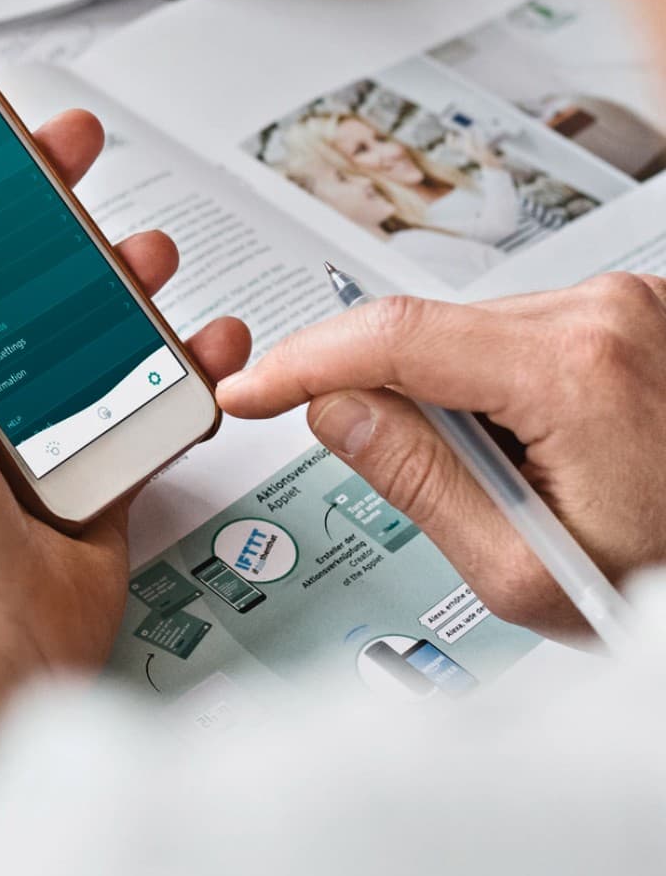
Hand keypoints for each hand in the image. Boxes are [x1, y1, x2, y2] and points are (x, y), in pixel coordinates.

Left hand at [0, 109, 250, 685]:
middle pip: (10, 268)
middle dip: (46, 202)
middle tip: (74, 150)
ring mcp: (28, 430)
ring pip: (83, 325)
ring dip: (120, 275)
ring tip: (147, 248)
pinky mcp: (92, 474)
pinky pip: (144, 403)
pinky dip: (183, 366)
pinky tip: (207, 338)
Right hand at [216, 274, 665, 636]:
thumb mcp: (525, 569)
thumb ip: (413, 480)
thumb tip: (335, 412)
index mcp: (576, 368)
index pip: (390, 337)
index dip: (299, 363)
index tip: (248, 388)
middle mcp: (607, 311)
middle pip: (430, 333)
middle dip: (398, 402)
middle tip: (444, 492)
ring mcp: (630, 306)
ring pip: (473, 335)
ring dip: (460, 402)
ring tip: (531, 488)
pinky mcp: (636, 313)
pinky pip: (523, 337)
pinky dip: (506, 392)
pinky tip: (553, 456)